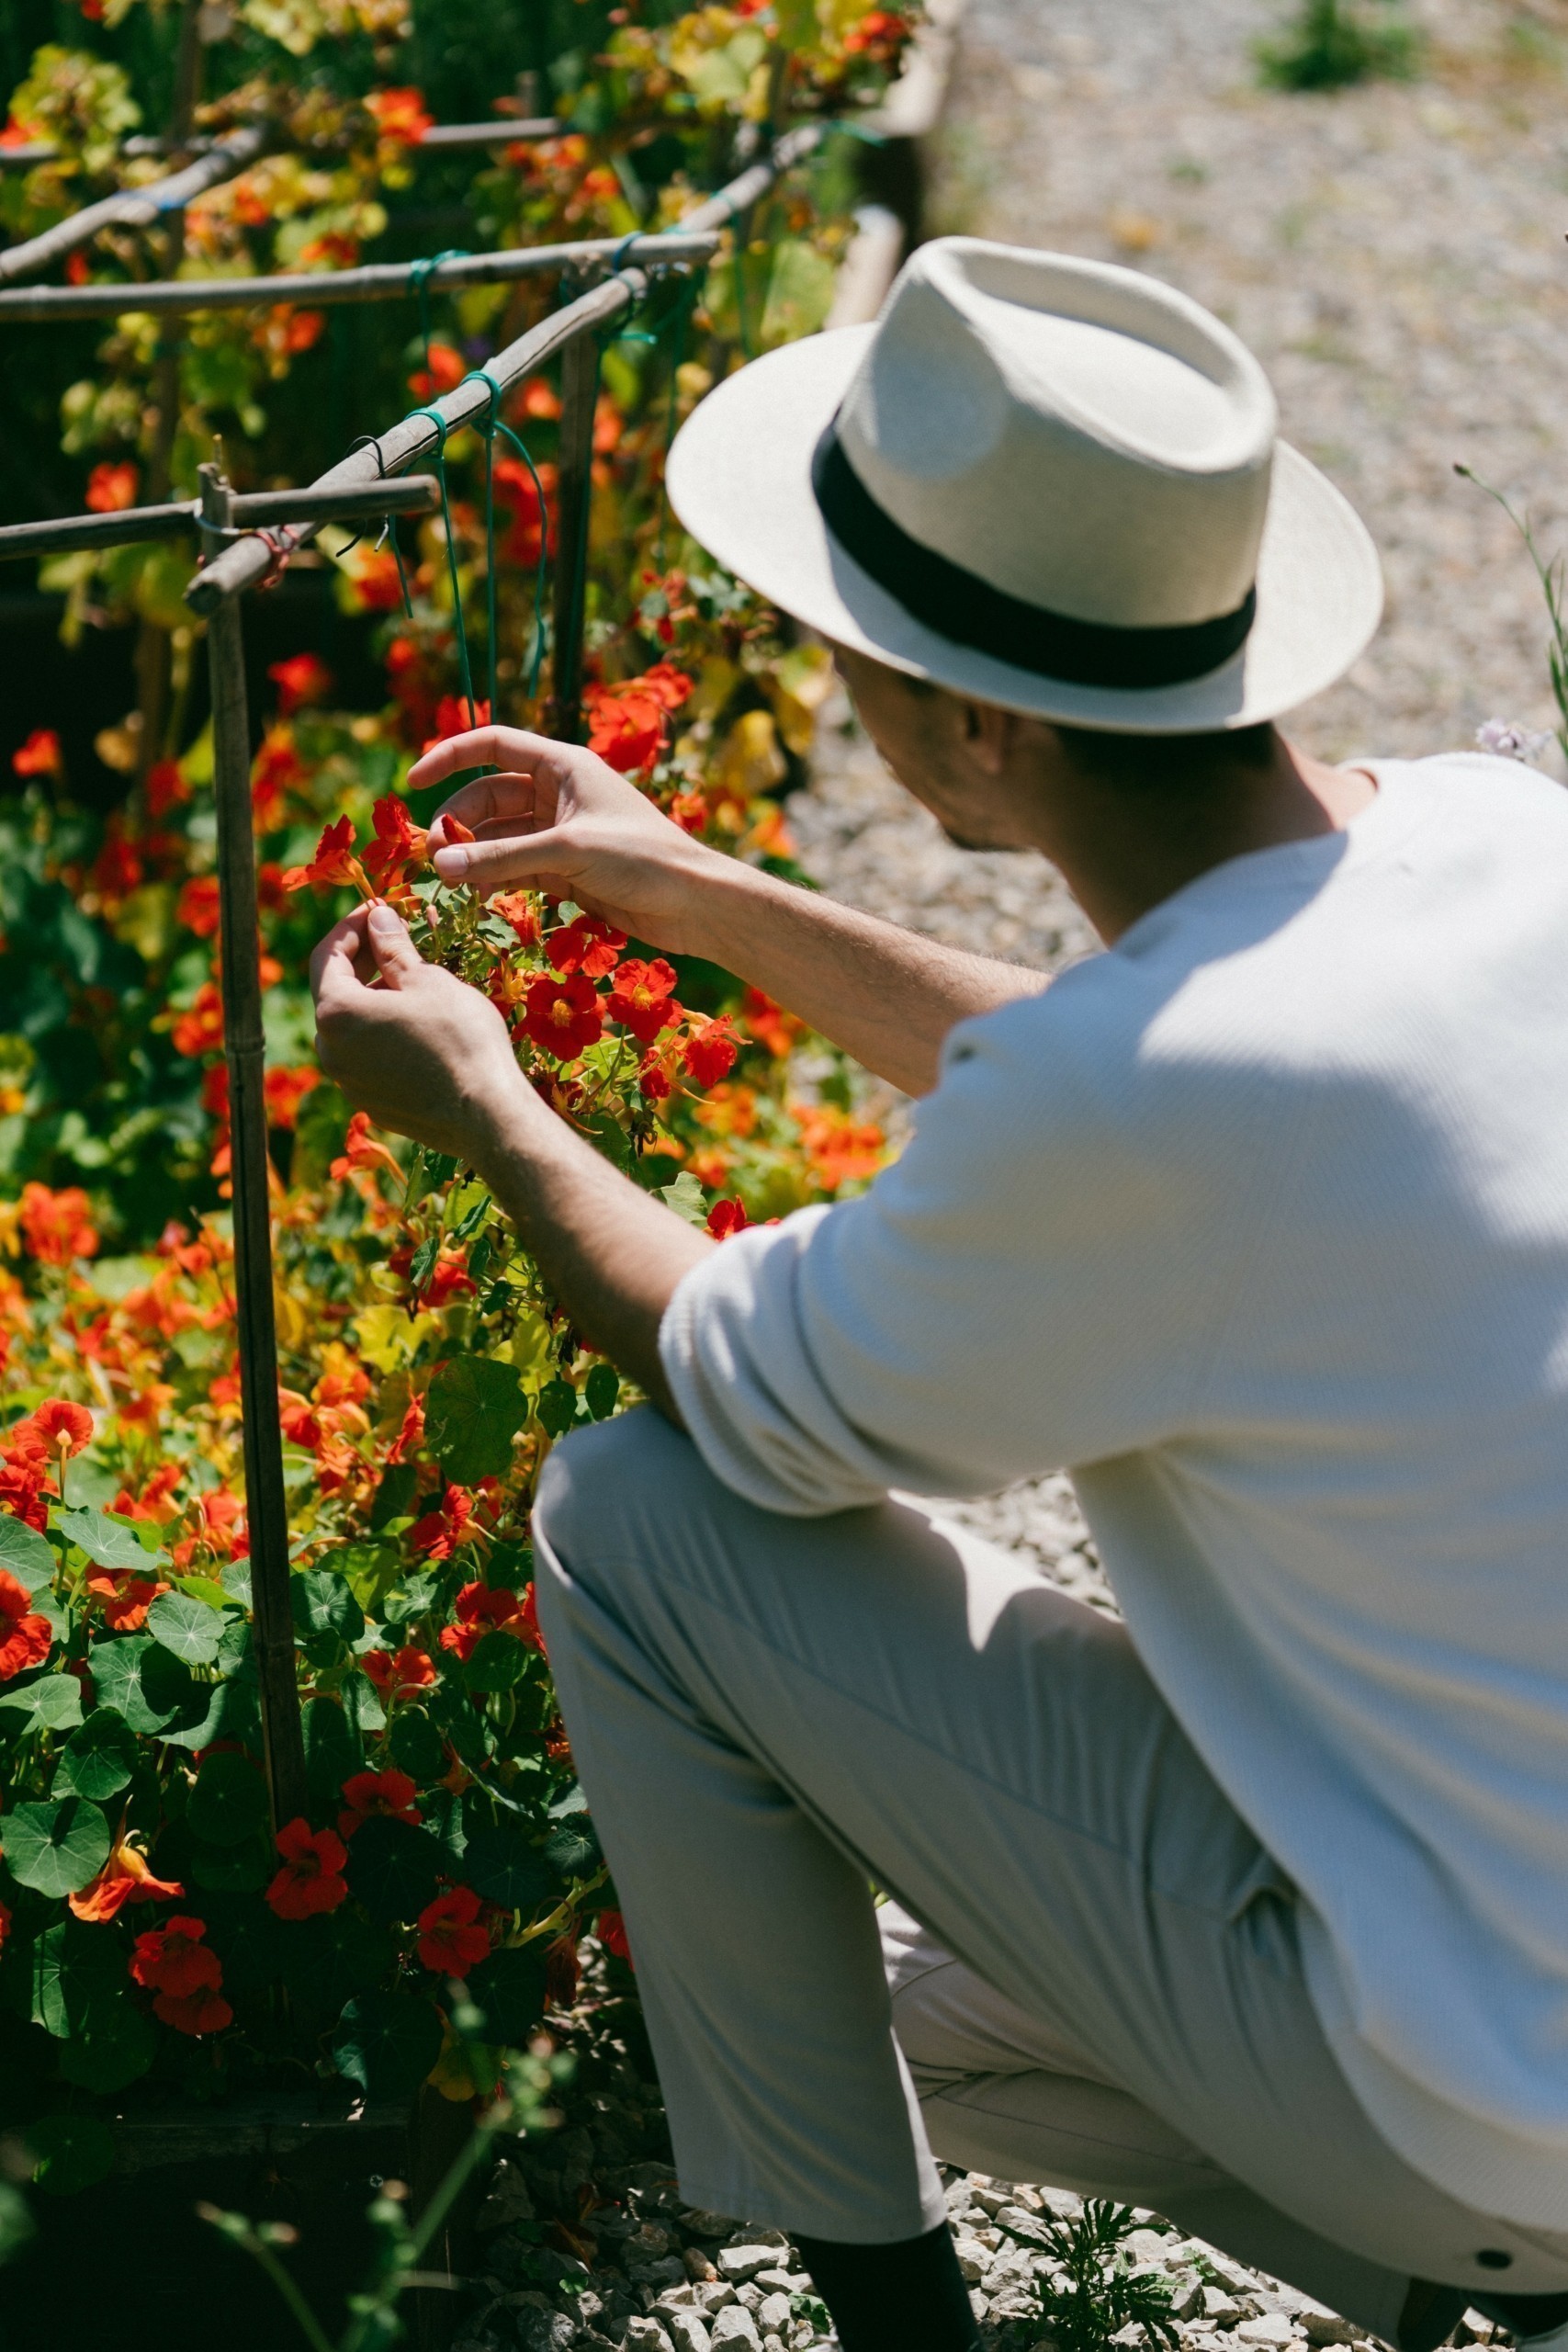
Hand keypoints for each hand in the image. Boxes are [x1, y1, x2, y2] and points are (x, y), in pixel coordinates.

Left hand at [310, 900, 530, 1164]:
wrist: (486, 1116)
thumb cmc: (461, 1039)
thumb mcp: (428, 981)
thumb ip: (394, 947)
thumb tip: (378, 917)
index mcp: (337, 1012)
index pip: (327, 955)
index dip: (352, 927)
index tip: (378, 909)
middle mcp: (330, 1050)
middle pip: (335, 992)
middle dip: (362, 962)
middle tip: (397, 940)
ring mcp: (348, 1082)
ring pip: (351, 1027)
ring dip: (373, 999)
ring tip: (414, 985)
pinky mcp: (371, 1103)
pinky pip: (367, 1058)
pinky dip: (382, 1034)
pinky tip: (419, 1028)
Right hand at [408, 727, 727, 955]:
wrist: (694, 904)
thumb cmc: (642, 859)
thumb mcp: (567, 852)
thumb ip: (501, 859)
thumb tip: (441, 867)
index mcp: (563, 765)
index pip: (492, 746)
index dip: (449, 758)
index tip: (412, 783)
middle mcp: (559, 793)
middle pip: (489, 797)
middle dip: (458, 823)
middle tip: (432, 856)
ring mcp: (561, 833)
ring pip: (500, 837)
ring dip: (472, 855)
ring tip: (446, 880)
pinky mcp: (567, 870)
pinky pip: (516, 867)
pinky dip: (494, 878)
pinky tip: (475, 895)